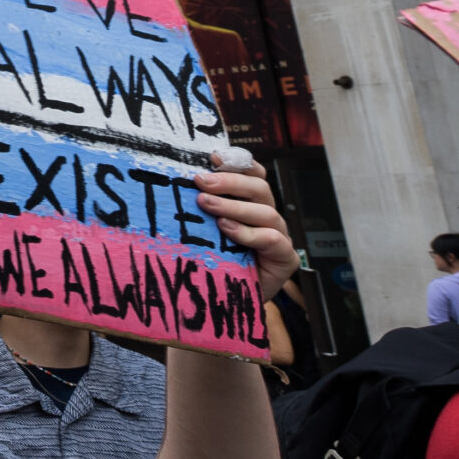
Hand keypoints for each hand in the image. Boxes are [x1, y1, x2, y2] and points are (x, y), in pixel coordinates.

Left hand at [193, 152, 298, 300]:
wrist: (224, 302)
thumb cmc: (212, 262)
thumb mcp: (202, 231)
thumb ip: (200, 207)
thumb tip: (173, 182)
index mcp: (251, 204)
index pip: (254, 175)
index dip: (237, 163)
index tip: (212, 156)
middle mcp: (267, 216)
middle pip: (259, 188)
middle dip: (229, 181)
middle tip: (200, 180)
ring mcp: (279, 236)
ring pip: (265, 211)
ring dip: (233, 206)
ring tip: (205, 203)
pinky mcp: (284, 258)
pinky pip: (273, 239)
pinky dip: (249, 233)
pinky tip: (226, 230)